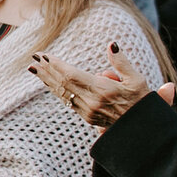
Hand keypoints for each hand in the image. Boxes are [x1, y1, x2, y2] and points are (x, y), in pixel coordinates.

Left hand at [29, 41, 174, 128]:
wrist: (144, 132)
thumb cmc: (143, 103)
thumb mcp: (137, 80)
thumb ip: (122, 63)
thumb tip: (111, 45)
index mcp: (103, 90)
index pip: (72, 75)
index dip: (56, 65)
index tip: (44, 56)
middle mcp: (92, 102)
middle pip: (63, 83)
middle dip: (47, 70)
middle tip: (33, 58)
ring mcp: (88, 111)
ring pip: (63, 93)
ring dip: (48, 80)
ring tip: (34, 69)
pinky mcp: (87, 117)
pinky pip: (67, 101)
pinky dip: (57, 90)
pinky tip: (49, 82)